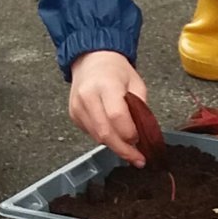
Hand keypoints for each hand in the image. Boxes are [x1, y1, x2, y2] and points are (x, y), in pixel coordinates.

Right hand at [68, 50, 148, 164]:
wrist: (92, 59)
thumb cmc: (116, 70)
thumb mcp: (136, 83)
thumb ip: (140, 107)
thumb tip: (143, 133)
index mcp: (106, 85)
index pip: (116, 116)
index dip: (130, 133)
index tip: (140, 140)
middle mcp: (88, 96)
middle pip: (104, 132)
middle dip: (123, 149)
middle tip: (138, 159)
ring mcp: (77, 107)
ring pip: (97, 137)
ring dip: (114, 146)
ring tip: (129, 149)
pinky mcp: (73, 114)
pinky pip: (90, 133)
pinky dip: (104, 138)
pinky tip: (114, 135)